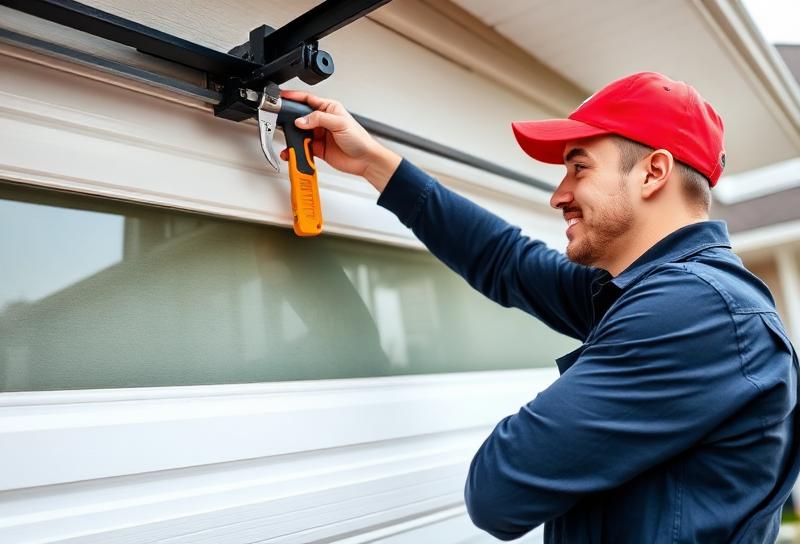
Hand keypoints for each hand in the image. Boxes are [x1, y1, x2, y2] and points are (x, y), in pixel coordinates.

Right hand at [279, 90, 401, 191]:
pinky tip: (295, 150)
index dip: (294, 97)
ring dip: (293, 137)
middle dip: (291, 120)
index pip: (308, 99)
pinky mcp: (317, 148)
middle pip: (301, 116)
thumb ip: (319, 119)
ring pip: (300, 133)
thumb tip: (301, 120)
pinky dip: (297, 150)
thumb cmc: (359, 139)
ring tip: (290, 139)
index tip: (283, 97)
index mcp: (329, 108)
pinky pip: (303, 147)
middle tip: (283, 122)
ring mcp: (319, 134)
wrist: (365, 160)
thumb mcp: (339, 123)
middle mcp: (323, 120)